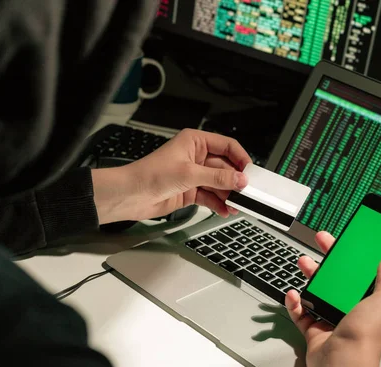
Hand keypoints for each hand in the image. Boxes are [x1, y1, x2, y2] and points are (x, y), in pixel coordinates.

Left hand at [91, 129, 251, 223]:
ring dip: (228, 195)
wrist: (130, 195)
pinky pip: (210, 196)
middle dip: (235, 181)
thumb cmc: (150, 174)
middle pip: (225, 167)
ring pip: (219, 184)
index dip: (240, 158)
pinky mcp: (190, 191)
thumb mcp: (189, 174)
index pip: (226, 146)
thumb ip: (217, 178)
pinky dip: (218, 204)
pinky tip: (224, 210)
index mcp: (195, 142)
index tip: (250, 172)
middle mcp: (196, 157)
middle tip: (246, 193)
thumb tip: (239, 179)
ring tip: (237, 205)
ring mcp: (193, 175)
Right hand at [285, 231, 380, 366]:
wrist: (342, 364)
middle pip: (337, 277)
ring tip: (303, 262)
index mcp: (369, 301)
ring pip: (318, 290)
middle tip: (321, 241)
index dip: (353, 255)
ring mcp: (331, 318)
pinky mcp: (313, 329)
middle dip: (328, 258)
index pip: (361, 272)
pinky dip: (295, 302)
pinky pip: (301, 311)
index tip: (347, 240)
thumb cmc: (366, 336)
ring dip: (310, 275)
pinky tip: (294, 293)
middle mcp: (350, 308)